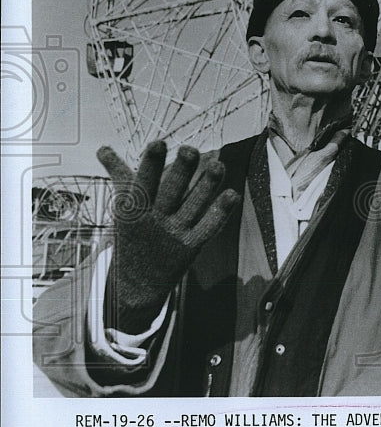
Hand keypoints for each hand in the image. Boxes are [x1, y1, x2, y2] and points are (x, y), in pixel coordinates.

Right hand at [98, 141, 238, 332]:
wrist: (137, 283)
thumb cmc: (134, 234)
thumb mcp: (124, 207)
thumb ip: (120, 175)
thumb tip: (102, 149)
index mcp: (136, 207)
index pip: (143, 182)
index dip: (150, 164)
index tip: (158, 143)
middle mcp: (156, 219)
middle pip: (170, 192)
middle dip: (180, 171)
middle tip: (190, 150)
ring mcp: (175, 232)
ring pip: (193, 206)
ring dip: (206, 187)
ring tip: (219, 164)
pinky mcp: (192, 245)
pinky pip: (208, 228)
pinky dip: (220, 214)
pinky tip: (232, 195)